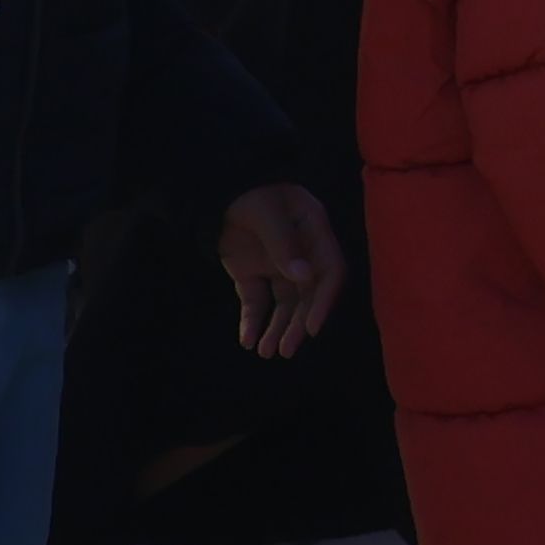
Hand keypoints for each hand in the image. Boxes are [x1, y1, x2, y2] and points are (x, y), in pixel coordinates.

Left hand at [219, 183, 341, 360]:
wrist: (214, 192)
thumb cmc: (249, 193)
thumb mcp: (266, 213)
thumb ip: (284, 243)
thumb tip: (304, 277)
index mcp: (314, 233)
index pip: (330, 271)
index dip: (325, 299)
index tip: (311, 326)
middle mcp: (302, 254)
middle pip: (307, 294)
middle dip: (298, 323)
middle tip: (285, 351)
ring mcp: (277, 265)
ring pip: (284, 303)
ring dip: (277, 328)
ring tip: (266, 353)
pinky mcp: (252, 275)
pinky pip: (256, 302)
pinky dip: (252, 322)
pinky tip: (247, 341)